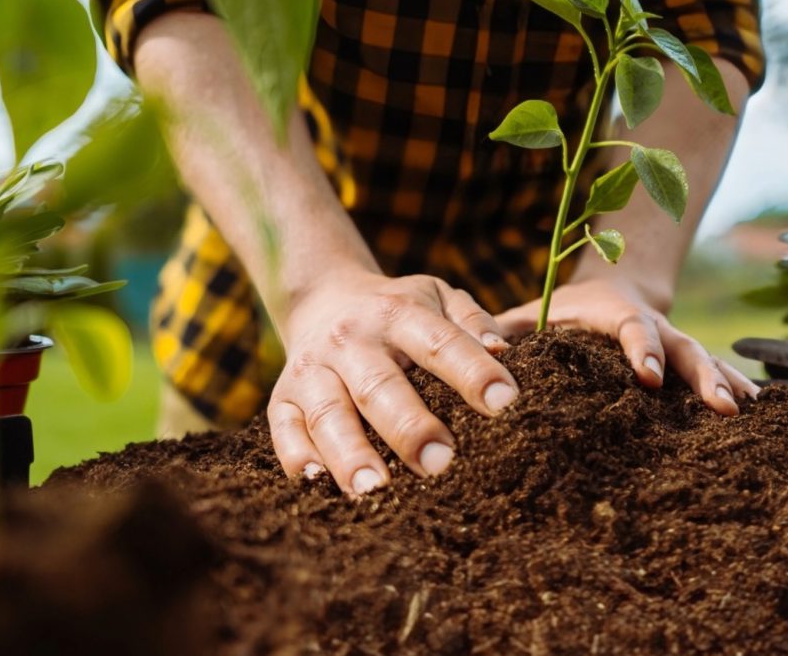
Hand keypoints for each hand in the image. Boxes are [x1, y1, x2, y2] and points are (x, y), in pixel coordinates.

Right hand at [267, 271, 518, 495]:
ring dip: (351, 454)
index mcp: (398, 313)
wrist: (325, 301)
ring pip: (329, 414)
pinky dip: (299, 459)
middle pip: (379, 386)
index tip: (506, 403)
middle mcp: (351, 341)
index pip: (440, 342)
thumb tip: (503, 351)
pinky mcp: (281, 399)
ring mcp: (312, 370)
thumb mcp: (438, 297)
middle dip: (410, 427)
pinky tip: (319, 486)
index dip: (473, 372)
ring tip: (376, 490)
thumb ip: (472, 320)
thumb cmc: (400, 312)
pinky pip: (284, 432)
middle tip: (441, 463)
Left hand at [495, 277, 759, 414]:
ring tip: (747, 410)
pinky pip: (714, 372)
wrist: (610, 288)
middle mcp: (653, 326)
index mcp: (614, 313)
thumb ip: (506, 331)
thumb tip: (483, 353)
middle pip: (682, 346)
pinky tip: (759, 412)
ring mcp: (674, 344)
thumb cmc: (560, 311)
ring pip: (705, 359)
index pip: (631, 327)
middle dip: (702, 375)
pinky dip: (736, 385)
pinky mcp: (686, 362)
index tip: (647, 378)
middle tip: (721, 405)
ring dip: (726, 382)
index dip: (641, 349)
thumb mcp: (534, 314)